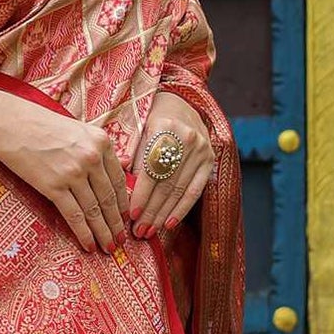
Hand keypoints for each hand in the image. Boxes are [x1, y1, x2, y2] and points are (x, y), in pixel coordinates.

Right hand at [0, 83, 129, 251]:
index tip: (127, 219)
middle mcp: (91, 157)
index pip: (119, 180)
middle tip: (121, 241)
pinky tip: (89, 245)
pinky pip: (74, 215)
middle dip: (116, 224)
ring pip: (94, 210)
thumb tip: (125, 165)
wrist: (9, 125)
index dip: (124, 204)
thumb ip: (99, 149)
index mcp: (101, 142)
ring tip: (109, 248)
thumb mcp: (79, 130)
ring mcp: (73, 173)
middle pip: (109, 198)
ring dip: (103, 232)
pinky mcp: (54, 186)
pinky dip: (84, 233)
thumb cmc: (42, 126)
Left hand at [128, 90, 213, 237]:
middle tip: (138, 231)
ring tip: (149, 231)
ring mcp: (201, 150)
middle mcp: (187, 138)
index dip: (141, 195)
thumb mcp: (137, 129)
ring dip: (163, 214)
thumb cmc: (149, 119)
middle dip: (151, 211)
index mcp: (164, 127)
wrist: (178, 103)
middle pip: (166, 183)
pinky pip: (195, 191)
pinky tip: (169, 224)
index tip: (130, 215)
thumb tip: (123, 191)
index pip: (151, 169)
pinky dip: (181, 209)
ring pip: (179, 190)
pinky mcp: (210, 160)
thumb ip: (131, 157)